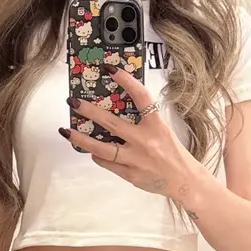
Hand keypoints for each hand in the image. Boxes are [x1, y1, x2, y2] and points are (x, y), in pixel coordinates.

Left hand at [61, 67, 193, 195]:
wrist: (183, 180)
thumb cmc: (172, 152)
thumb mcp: (162, 130)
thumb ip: (144, 120)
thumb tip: (117, 107)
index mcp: (156, 125)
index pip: (141, 97)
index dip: (125, 80)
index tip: (110, 69)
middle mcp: (145, 141)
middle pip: (111, 123)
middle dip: (89, 111)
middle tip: (73, 101)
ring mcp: (135, 159)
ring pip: (101, 148)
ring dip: (81, 139)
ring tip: (66, 131)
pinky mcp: (129, 174)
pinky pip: (107, 162)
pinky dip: (97, 155)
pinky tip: (91, 150)